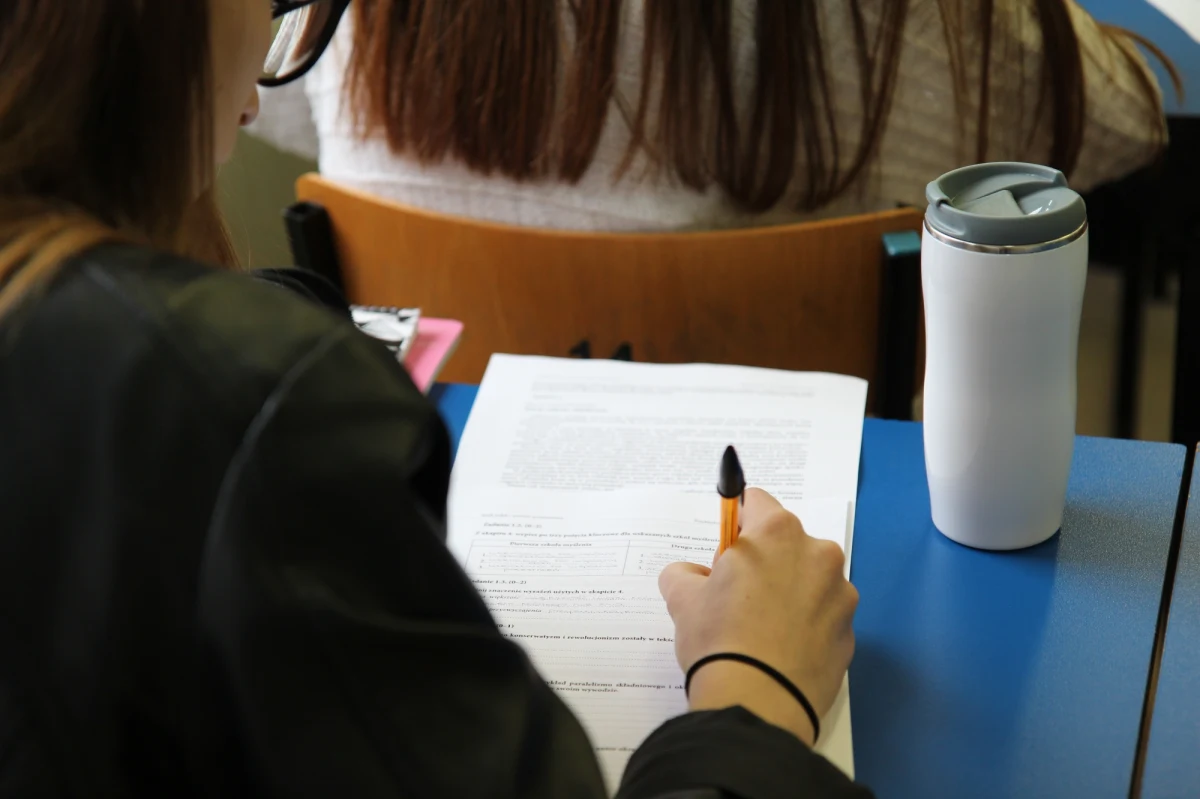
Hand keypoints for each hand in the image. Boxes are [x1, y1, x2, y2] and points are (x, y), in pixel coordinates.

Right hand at [658, 488, 857, 744]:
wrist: (758, 703)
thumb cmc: (719, 638)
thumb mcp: (682, 598)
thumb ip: (684, 573)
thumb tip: (693, 576)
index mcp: (778, 533)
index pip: (756, 502)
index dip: (735, 525)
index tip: (726, 552)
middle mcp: (818, 554)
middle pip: (787, 543)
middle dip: (765, 562)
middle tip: (736, 598)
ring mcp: (841, 595)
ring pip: (810, 581)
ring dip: (789, 593)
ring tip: (760, 632)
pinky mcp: (850, 634)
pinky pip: (823, 618)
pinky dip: (806, 627)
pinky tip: (781, 652)